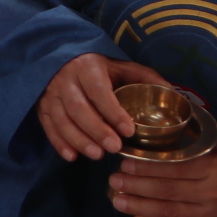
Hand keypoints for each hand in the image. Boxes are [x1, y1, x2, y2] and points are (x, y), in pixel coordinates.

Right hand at [36, 54, 170, 161]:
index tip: (129, 130)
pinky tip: (72, 156)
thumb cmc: (100, 68)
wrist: (63, 60)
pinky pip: (47, 126)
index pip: (98, 90)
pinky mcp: (42, 106)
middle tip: (115, 148)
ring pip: (61, 119)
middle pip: (78, 107)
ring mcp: (51, 93)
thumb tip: (174, 94)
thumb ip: (145, 78)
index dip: (113, 111)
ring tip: (97, 155)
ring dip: (78, 139)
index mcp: (88, 67)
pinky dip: (58, 143)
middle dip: (96, 130)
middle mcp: (65, 79)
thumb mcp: (122, 66)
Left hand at [109, 148, 216, 216]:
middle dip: (137, 186)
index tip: (125, 164)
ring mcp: (211, 215)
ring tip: (117, 201)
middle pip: (168, 190)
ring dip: (140, 206)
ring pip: (169, 211)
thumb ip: (197, 149)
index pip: (176, 167)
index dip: (148, 167)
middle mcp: (213, 192)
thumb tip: (159, 140)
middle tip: (114, 181)